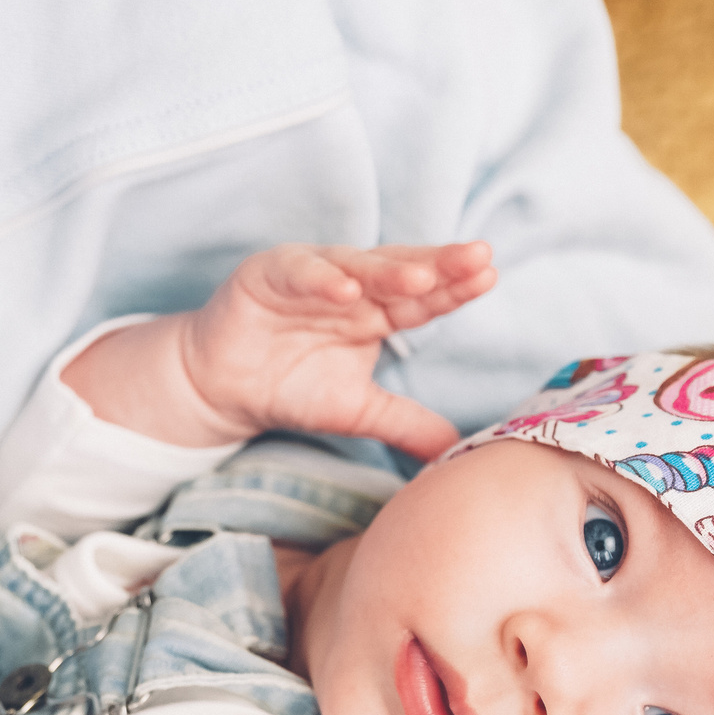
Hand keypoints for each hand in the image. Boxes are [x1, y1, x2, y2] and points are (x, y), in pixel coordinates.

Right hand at [64, 242, 494, 458]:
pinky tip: (347, 289)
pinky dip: (321, 280)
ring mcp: (311, 276)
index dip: (455, 288)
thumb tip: (453, 456)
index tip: (490, 277)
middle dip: (439, 266)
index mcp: (376, 310)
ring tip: (424, 277)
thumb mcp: (358, 412)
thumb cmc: (290, 388)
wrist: (223, 389)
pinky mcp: (268, 275)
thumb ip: (405, 425)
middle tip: (478, 258)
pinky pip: (300, 274)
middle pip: (401, 272)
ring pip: (356, 267)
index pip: (424, 298)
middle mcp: (350, 286)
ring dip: (389, 271)